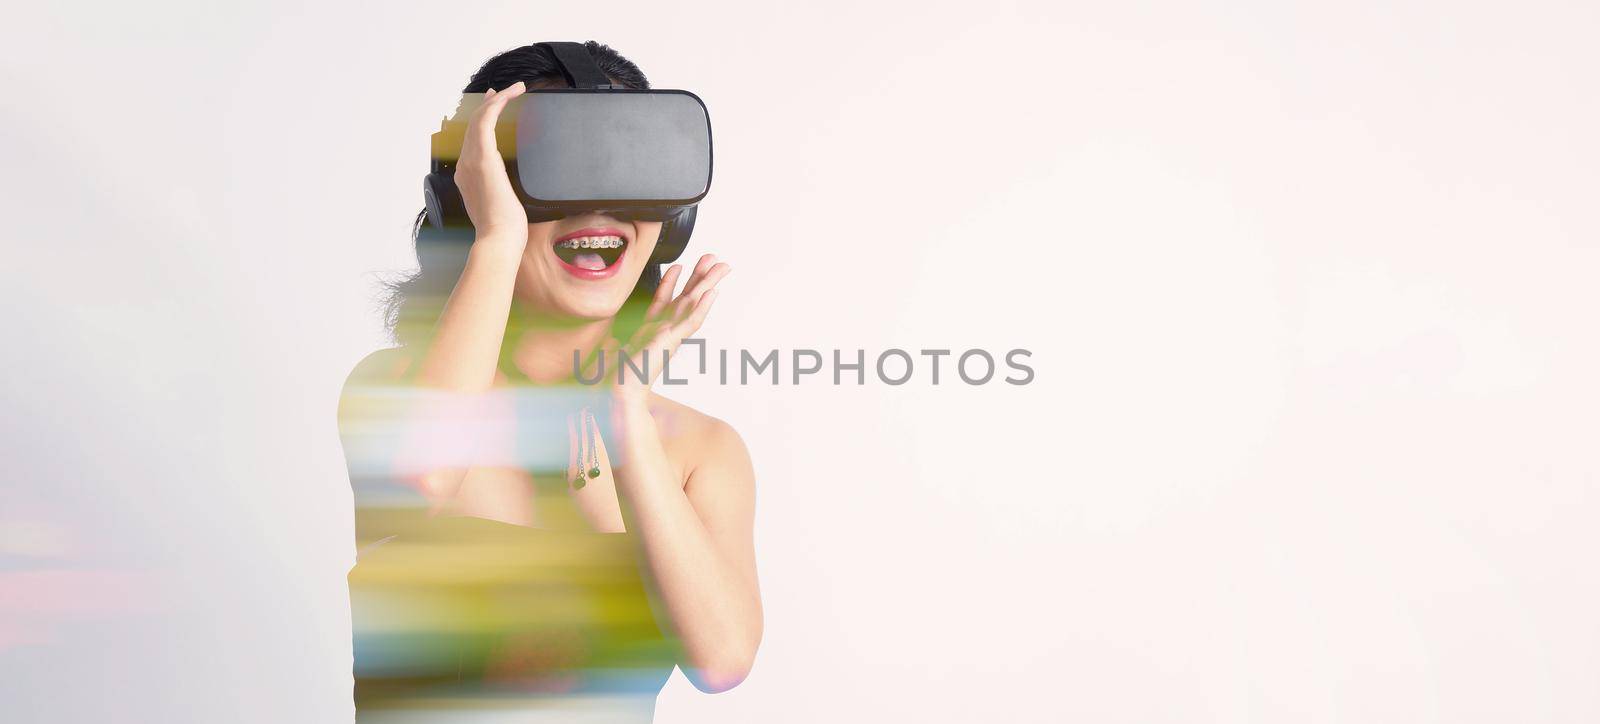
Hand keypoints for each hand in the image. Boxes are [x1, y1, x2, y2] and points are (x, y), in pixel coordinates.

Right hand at [454, 82, 528, 242]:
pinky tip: (510, 95)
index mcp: (466, 177)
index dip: (482, 121)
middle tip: (503, 91)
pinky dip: (497, 104)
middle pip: (473, 126)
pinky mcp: (482, 158)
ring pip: (479, 120)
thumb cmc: (503, 230)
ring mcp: (470, 161)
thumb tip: (509, 188)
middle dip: (488, 105)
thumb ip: (500, 192)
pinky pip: (486, 121)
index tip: (494, 106)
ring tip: (515, 89)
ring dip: (497, 100)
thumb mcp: (501, 206)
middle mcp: (464, 166)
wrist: (498, 239)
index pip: (472, 141)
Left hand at [589, 254, 729, 405]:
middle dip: (699, 277)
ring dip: (707, 284)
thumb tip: (611, 344)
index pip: (662, 300)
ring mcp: (671, 336)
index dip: (670, 282)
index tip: (678, 266)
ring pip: (693, 304)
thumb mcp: (613, 355)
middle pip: (685, 297)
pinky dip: (702, 307)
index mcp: (650, 332)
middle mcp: (664, 331)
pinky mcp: (673, 342)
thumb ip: (616, 347)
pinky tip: (713, 293)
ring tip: (721, 267)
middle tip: (714, 259)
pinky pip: (691, 322)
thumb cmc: (617, 380)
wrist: (620, 394)